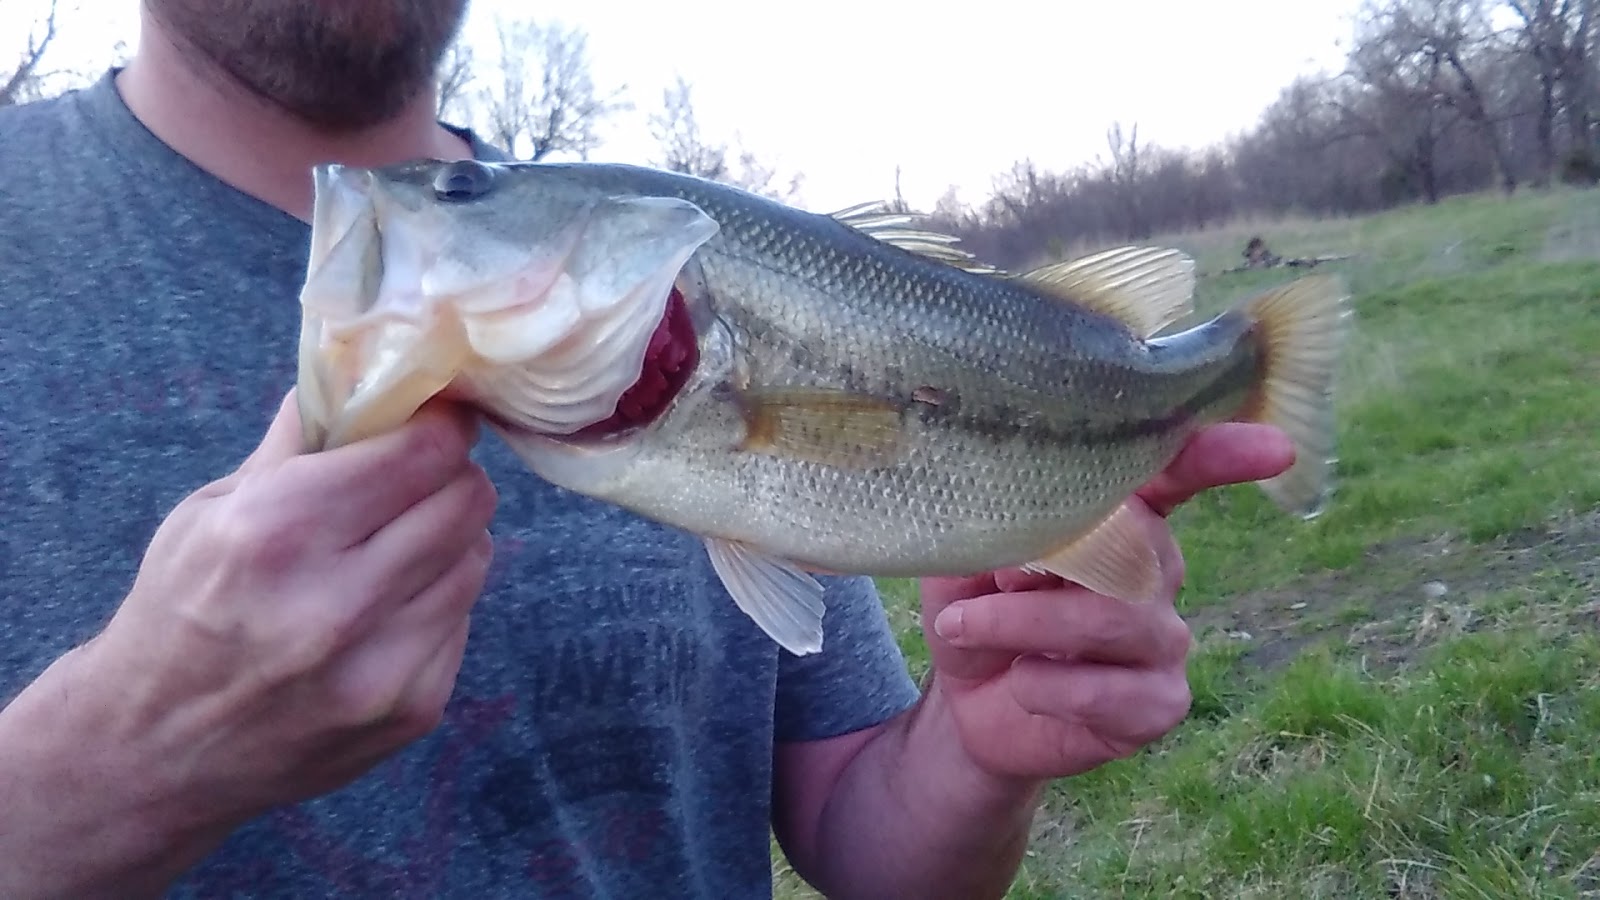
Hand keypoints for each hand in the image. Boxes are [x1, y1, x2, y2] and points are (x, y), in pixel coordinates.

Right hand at [3, 392, 495, 875]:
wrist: (153, 752)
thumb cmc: (179, 612)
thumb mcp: (210, 510)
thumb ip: (298, 442)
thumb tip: (366, 366)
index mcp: (278, 532)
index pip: (424, 451)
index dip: (440, 425)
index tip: (434, 419)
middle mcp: (336, 602)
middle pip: (467, 500)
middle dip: (449, 477)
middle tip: (420, 477)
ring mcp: (382, 667)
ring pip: (477, 558)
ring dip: (448, 540)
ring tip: (396, 545)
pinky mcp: (413, 710)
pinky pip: (463, 620)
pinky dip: (438, 601)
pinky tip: (385, 610)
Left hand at [917, 423, 1293, 779]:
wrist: (965, 707)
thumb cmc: (973, 610)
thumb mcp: (962, 560)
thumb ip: (990, 534)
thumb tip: (1016, 532)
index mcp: (1122, 522)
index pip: (1175, 477)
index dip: (1220, 457)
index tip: (1273, 448)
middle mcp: (1157, 573)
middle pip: (1133, 549)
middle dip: (1043, 563)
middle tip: (988, 578)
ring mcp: (1165, 640)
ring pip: (1112, 618)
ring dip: (1022, 622)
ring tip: (962, 627)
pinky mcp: (1159, 704)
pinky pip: (1109, 691)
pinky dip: (1045, 685)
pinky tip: (1021, 683)